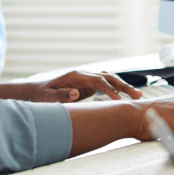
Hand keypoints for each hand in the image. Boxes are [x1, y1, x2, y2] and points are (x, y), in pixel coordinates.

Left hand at [0, 70, 141, 103]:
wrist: (35, 92)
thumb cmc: (40, 95)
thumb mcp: (47, 97)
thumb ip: (61, 96)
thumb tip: (76, 94)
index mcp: (76, 76)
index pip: (98, 80)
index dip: (109, 89)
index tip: (118, 99)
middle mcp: (83, 75)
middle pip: (108, 77)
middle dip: (123, 85)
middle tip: (138, 96)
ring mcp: (86, 80)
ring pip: (109, 80)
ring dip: (123, 87)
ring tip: (138, 96)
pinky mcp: (88, 86)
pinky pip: (105, 86)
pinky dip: (117, 90)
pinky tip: (126, 97)